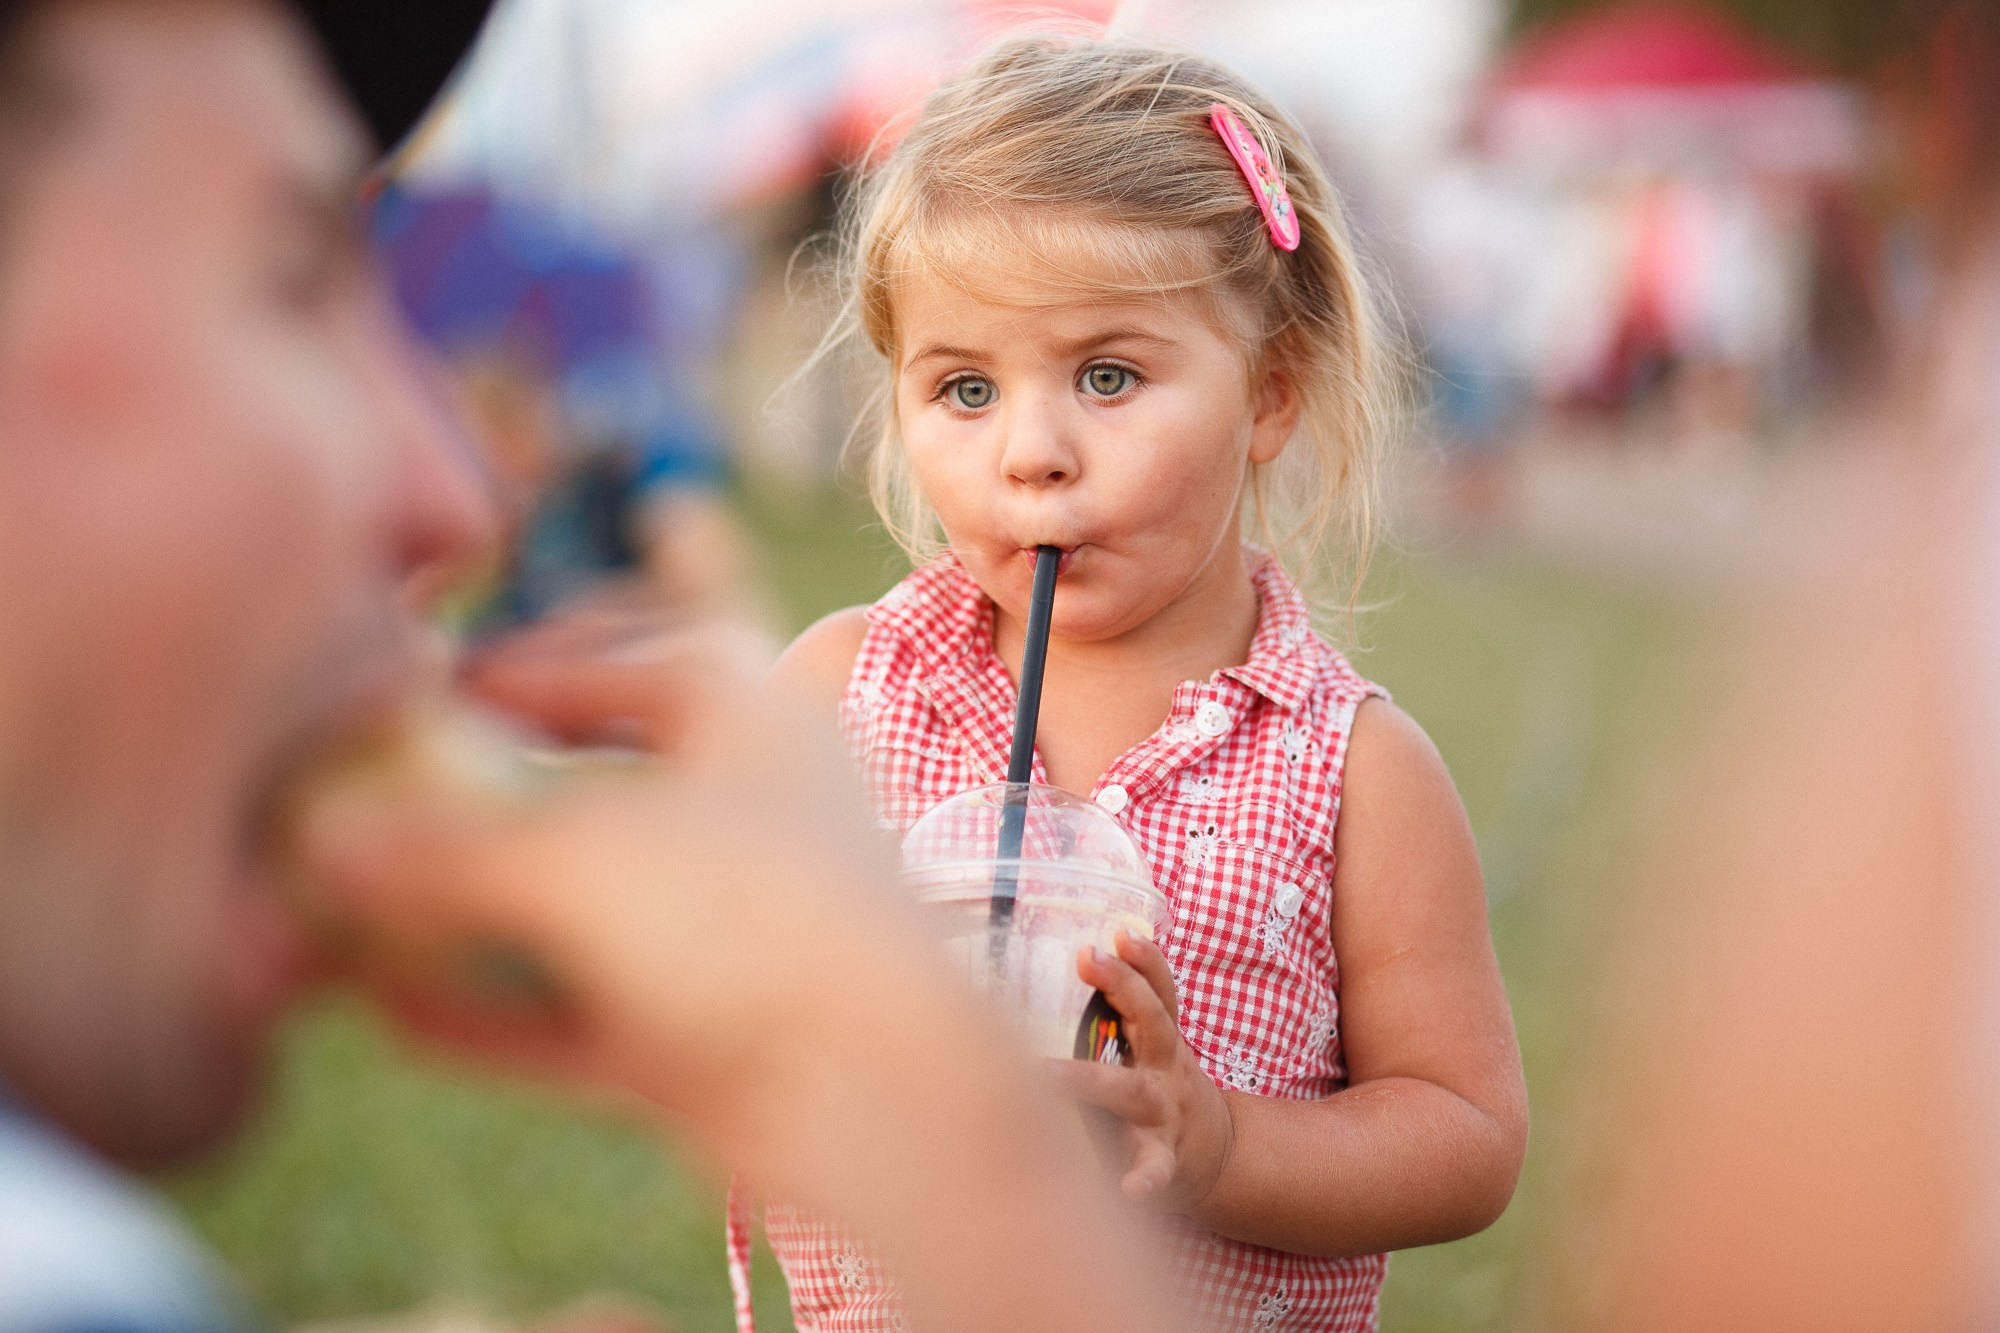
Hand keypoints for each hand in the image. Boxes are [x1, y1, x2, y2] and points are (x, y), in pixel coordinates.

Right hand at [295, 631, 917, 1134]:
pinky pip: (578, 1009)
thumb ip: (445, 848)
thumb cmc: (750, 915)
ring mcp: (728, 923)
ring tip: (365, 899)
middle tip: (402, 777)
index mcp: (741, 708)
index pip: (622, 651)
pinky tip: (397, 1017)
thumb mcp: (578, 856)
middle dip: (497, 779)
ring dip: (479, 903)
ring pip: (585, 898)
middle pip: (603, 771)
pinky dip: (493, 1013)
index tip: (431, 687)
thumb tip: (325, 841)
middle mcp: (742, 806)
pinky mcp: (709, 1030)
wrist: (877, 1089)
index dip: (524, 662)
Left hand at [1051, 931, 1235, 1211]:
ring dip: (1089, 1080)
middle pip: (1151, 1023)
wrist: (1216, 1155)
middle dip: (1123, 989)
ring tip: (1046, 1075)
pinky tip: (1129, 1189)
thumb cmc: (1164, 1087)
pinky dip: (1144, 1180)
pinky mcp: (1162, 1161)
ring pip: (1132, 1092)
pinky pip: (1154, 1170)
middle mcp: (1164, 1070)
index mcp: (1162, 1040)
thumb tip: (1078, 950)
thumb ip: (1128, 1007)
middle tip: (1087, 958)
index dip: (1144, 959)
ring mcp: (1164, 1116)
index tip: (1118, 933)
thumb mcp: (1158, 1044)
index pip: (1159, 989)